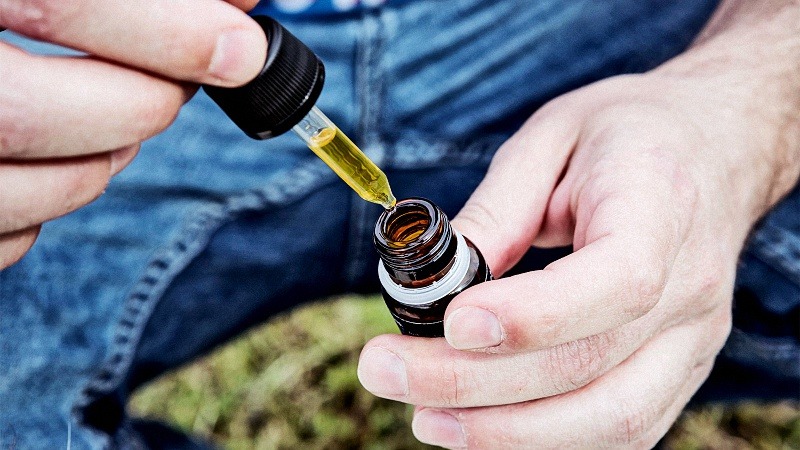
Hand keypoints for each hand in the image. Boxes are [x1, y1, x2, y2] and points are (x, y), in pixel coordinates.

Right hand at [0, 0, 266, 267]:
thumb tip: (239, 6)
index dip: (166, 29)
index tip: (241, 47)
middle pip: (25, 113)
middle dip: (136, 103)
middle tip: (177, 84)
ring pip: (16, 192)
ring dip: (103, 159)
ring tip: (125, 113)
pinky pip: (1, 239)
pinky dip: (52, 204)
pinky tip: (60, 157)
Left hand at [358, 2, 799, 447]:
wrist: (714, 149)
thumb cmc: (627, 135)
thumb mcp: (551, 137)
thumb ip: (498, 209)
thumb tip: (438, 282)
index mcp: (662, 208)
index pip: (616, 281)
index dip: (533, 316)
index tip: (451, 324)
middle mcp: (690, 288)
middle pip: (590, 364)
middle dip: (476, 384)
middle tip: (387, 372)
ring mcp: (693, 341)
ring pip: (610, 419)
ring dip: (507, 433)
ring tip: (424, 417)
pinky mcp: (680, 370)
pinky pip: (619, 429)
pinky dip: (545, 439)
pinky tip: (481, 428)